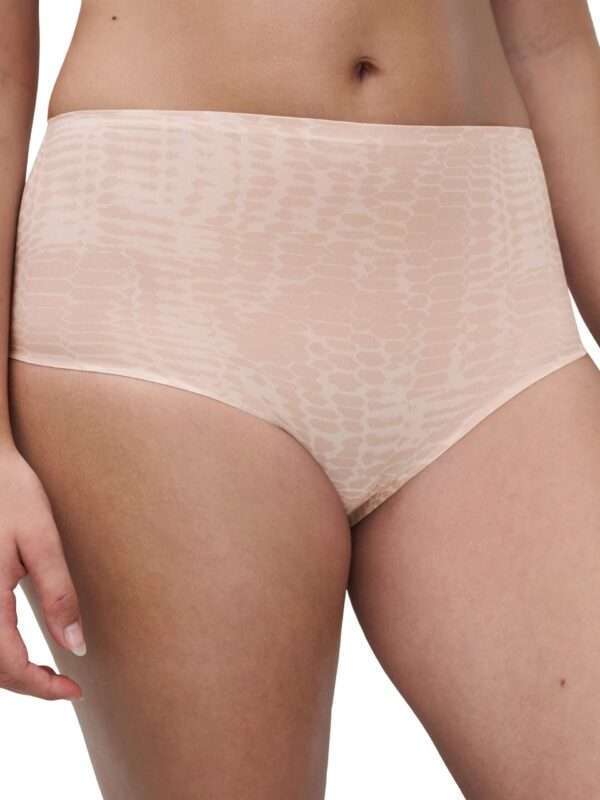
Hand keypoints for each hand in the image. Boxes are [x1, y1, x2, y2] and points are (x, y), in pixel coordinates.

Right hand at [0, 445, 85, 700]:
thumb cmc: (12, 494)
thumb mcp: (42, 541)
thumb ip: (59, 595)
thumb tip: (76, 646)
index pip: (8, 665)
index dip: (41, 686)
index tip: (74, 690)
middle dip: (27, 684)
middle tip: (67, 686)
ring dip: (9, 672)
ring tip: (47, 674)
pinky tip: (20, 649)